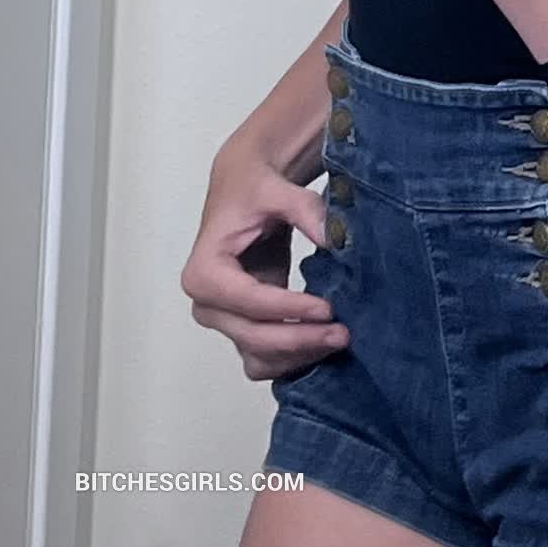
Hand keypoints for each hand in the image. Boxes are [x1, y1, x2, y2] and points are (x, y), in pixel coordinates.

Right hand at [180, 135, 348, 383]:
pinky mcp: (243, 326)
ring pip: (259, 356)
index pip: (249, 302)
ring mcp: (225, 320)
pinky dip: (291, 358)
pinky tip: (322, 345)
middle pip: (254, 336)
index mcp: (204, 272)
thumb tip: (337, 240)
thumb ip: (306, 211)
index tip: (328, 309)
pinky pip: (264, 357)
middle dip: (299, 338)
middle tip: (343, 333)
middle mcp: (207, 304)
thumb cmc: (255, 189)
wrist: (248, 188)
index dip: (289, 309)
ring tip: (337, 340)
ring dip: (297, 355)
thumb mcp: (278, 190)